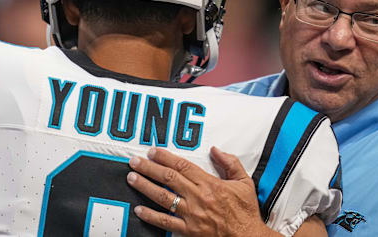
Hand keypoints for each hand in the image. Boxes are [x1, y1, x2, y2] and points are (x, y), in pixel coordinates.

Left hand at [127, 146, 272, 236]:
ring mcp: (192, 215)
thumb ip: (230, 163)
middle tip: (134, 161)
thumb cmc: (246, 212)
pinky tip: (139, 209)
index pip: (182, 166)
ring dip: (145, 186)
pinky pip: (166, 222)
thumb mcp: (244, 182)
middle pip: (168, 178)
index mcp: (210, 184)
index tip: (153, 151)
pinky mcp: (189, 230)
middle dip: (149, 168)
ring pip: (163, 197)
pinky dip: (151, 216)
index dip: (165, 157)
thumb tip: (215, 150)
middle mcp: (198, 197)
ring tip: (132, 178)